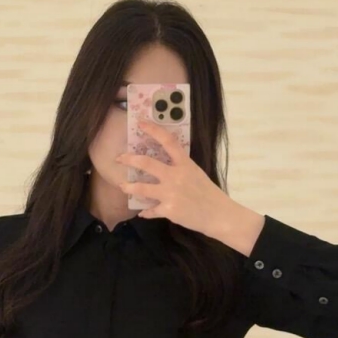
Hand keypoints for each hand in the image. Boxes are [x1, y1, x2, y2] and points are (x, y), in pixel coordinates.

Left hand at [115, 116, 229, 235]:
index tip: (141, 123)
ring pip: (142, 188)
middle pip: (147, 164)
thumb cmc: (208, 193)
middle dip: (130, 160)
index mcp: (185, 164)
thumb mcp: (196, 174)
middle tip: (119, 158)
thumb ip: (180, 168)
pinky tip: (142, 212)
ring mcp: (171, 193)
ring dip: (129, 187)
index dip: (153, 130)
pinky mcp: (169, 210)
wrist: (218, 214)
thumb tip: (165, 166)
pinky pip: (151, 210)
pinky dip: (146, 212)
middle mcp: (176, 176)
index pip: (168, 141)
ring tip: (122, 186)